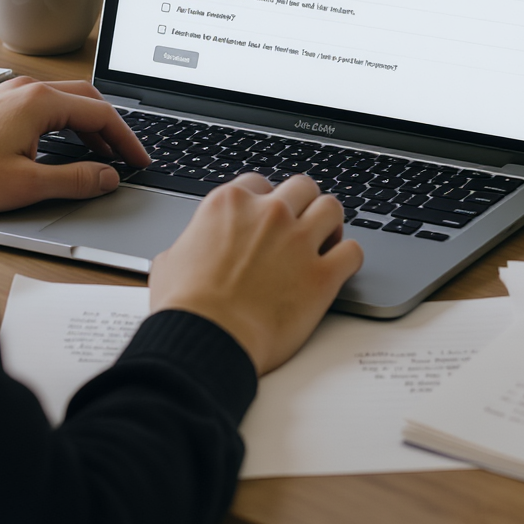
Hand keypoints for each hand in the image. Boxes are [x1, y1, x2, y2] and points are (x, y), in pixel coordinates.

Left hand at [0, 77, 149, 212]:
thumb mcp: (26, 184)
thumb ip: (75, 179)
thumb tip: (107, 177)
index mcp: (39, 102)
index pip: (100, 113)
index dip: (126, 139)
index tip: (139, 160)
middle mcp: (26, 89)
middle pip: (87, 99)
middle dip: (111, 128)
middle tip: (126, 155)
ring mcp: (11, 93)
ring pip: (66, 100)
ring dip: (88, 125)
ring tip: (102, 154)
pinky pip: (45, 105)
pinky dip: (66, 123)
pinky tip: (66, 145)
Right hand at [149, 173, 363, 374]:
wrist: (206, 340)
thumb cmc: (185, 307)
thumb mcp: (171, 259)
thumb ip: (192, 242)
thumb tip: (190, 250)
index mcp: (230, 203)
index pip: (259, 183)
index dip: (265, 201)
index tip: (267, 217)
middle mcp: (268, 213)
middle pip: (302, 186)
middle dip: (303, 204)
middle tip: (300, 225)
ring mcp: (298, 241)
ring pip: (332, 208)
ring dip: (330, 223)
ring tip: (325, 241)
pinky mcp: (322, 276)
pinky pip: (353, 252)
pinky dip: (348, 258)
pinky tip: (338, 268)